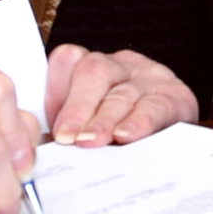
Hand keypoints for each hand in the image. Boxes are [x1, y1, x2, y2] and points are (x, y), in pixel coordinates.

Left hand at [45, 44, 199, 146]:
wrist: (175, 148)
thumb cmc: (119, 141)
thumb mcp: (88, 132)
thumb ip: (63, 136)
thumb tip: (35, 151)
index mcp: (92, 70)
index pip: (67, 61)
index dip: (54, 90)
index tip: (49, 127)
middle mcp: (120, 67)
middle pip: (94, 72)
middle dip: (77, 107)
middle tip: (68, 137)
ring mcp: (150, 78)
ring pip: (122, 91)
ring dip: (104, 118)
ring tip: (92, 141)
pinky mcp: (177, 97)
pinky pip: (156, 104)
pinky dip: (139, 120)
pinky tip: (127, 135)